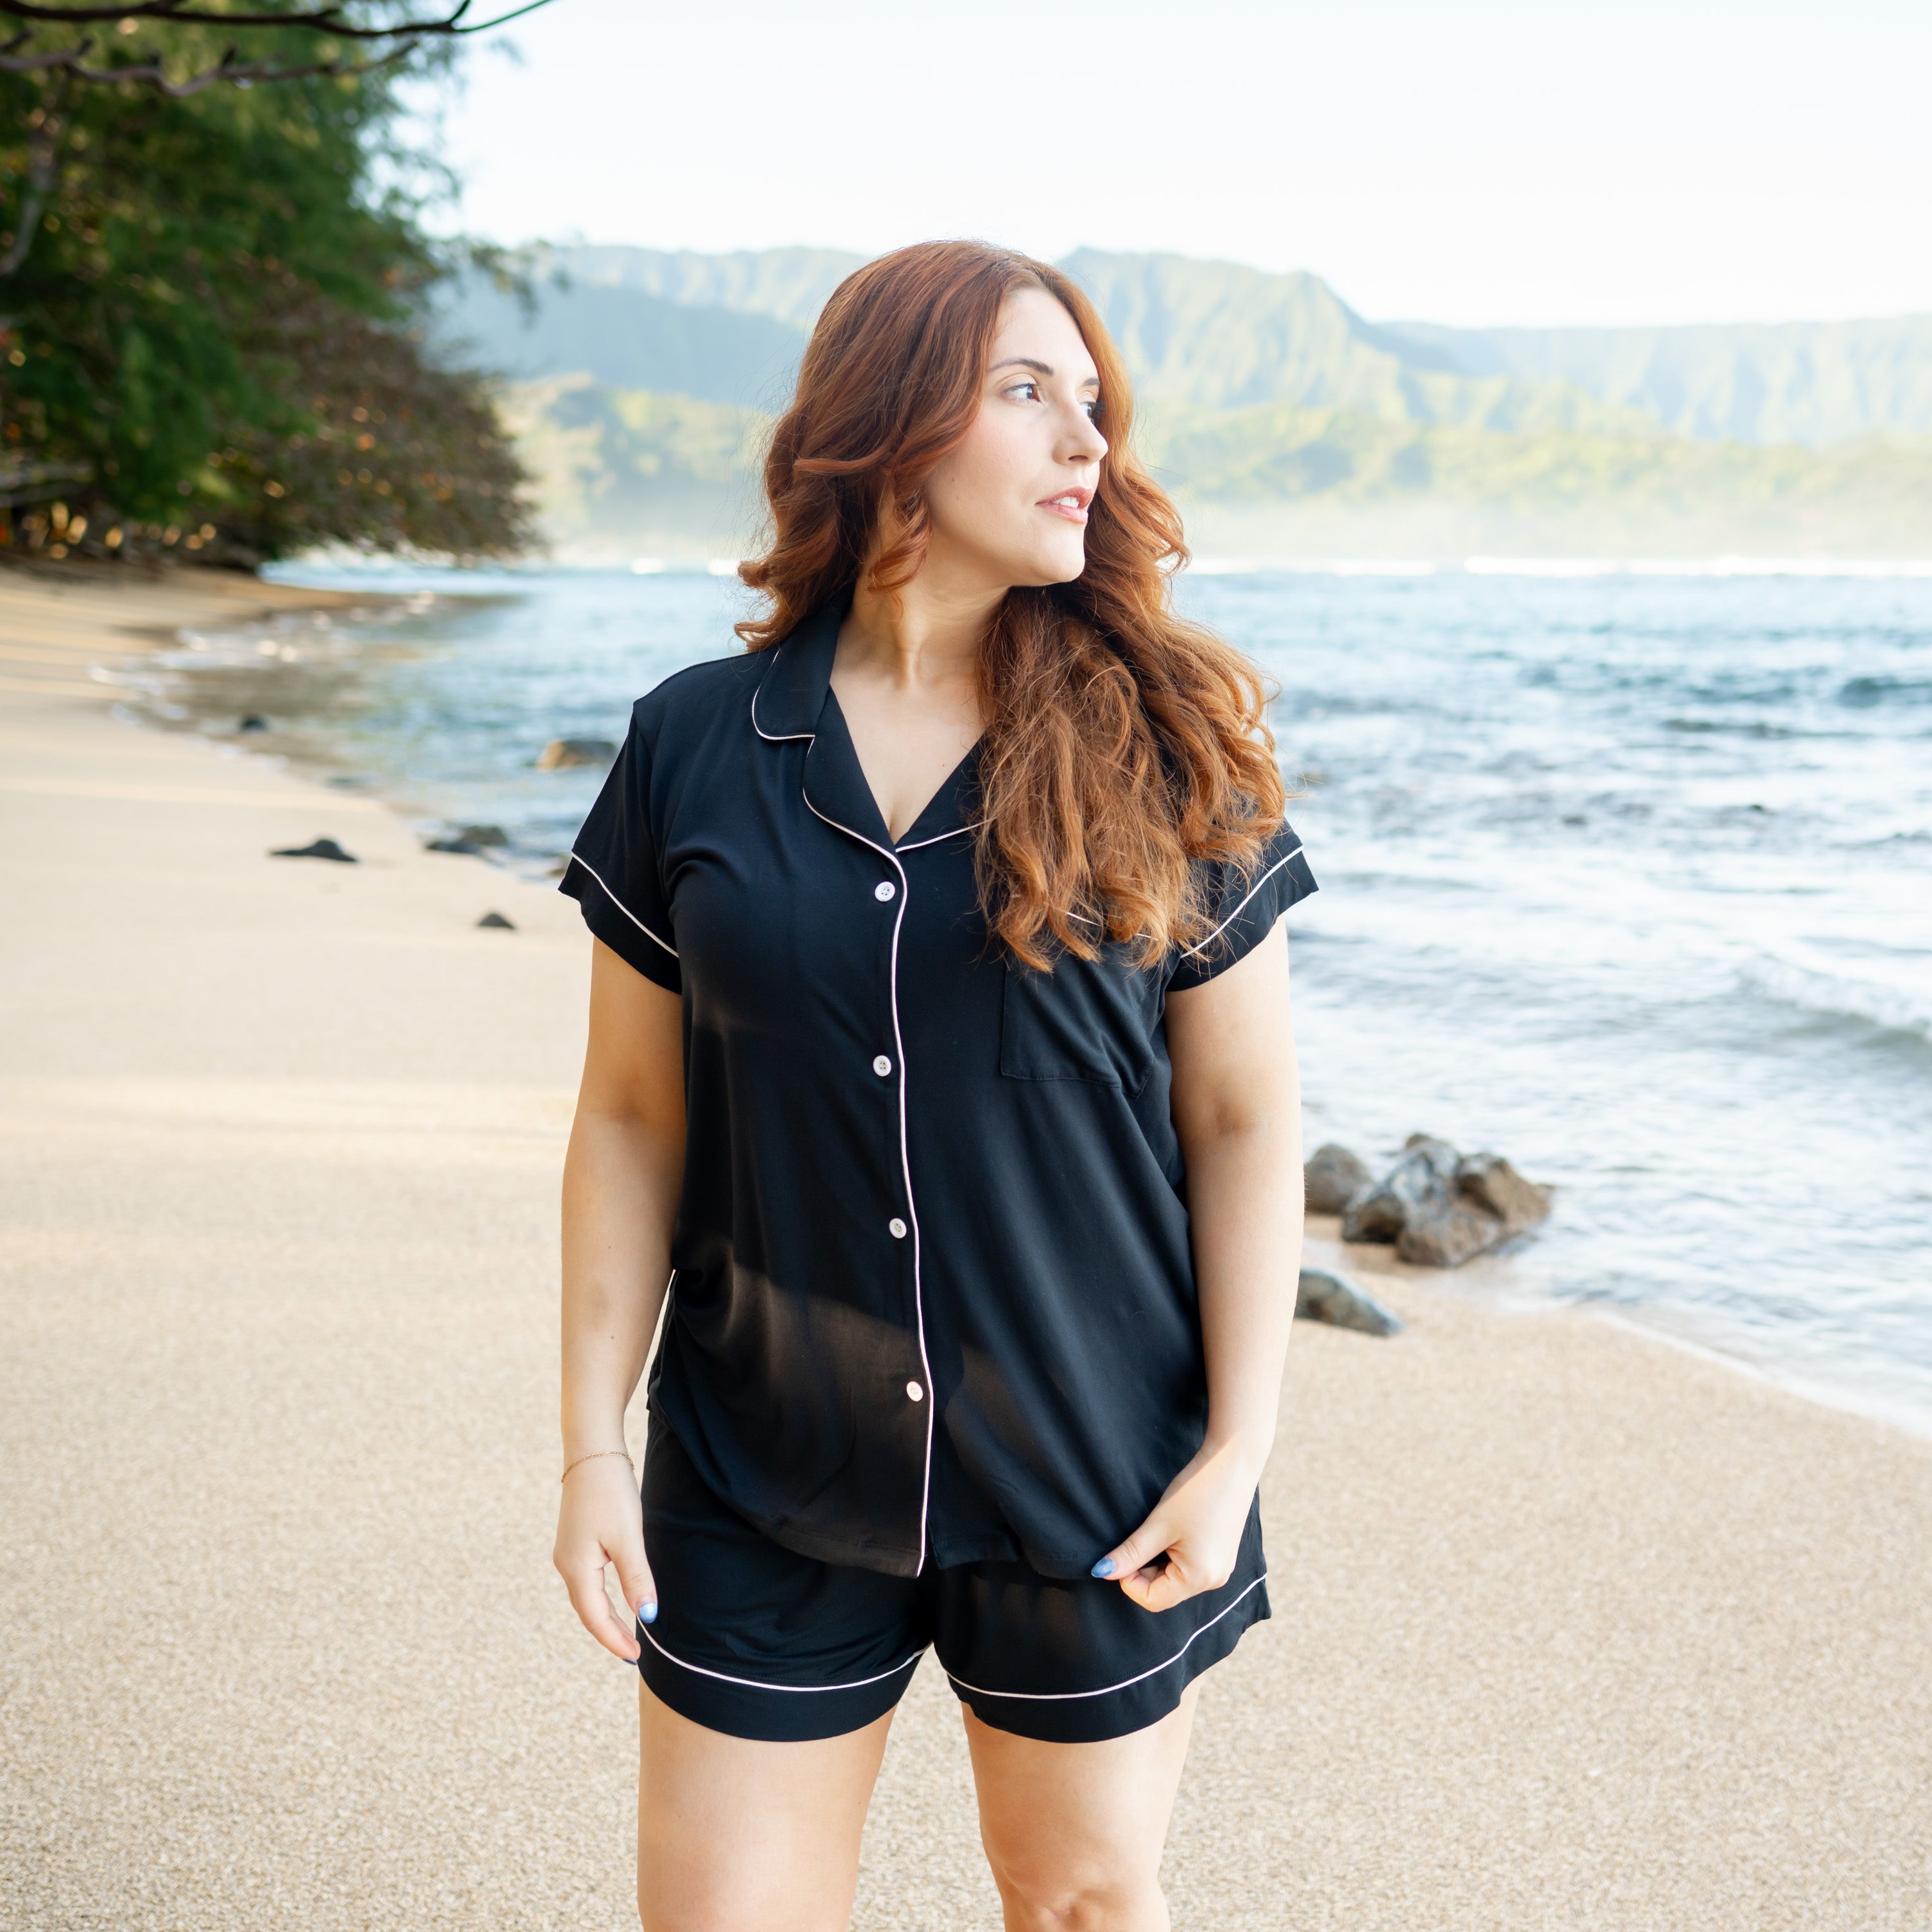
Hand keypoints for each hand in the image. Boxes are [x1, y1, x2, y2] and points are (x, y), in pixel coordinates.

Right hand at [553, 1453, 654, 1661]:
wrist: (592, 1452)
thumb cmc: (609, 1493)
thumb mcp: (628, 1537)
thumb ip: (637, 1578)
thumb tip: (648, 1616)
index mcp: (576, 1568)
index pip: (595, 1618)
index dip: (615, 1639)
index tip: (635, 1657)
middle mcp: (566, 1565)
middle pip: (588, 1611)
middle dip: (610, 1633)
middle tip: (633, 1653)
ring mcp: (568, 1553)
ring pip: (587, 1596)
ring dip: (605, 1616)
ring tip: (627, 1633)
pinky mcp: (575, 1541)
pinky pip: (587, 1581)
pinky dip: (602, 1597)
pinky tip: (615, 1599)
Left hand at [1092, 1437, 1262, 1613]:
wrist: (1232, 1462)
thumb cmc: (1197, 1492)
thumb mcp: (1158, 1524)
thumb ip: (1130, 1553)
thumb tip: (1101, 1572)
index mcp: (1199, 1578)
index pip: (1152, 1599)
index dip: (1129, 1580)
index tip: (1125, 1551)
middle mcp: (1213, 1580)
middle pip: (1164, 1591)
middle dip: (1144, 1569)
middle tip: (1144, 1535)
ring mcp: (1220, 1569)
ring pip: (1175, 1578)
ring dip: (1159, 1560)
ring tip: (1163, 1529)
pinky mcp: (1221, 1556)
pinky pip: (1189, 1567)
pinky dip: (1174, 1554)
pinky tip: (1176, 1529)